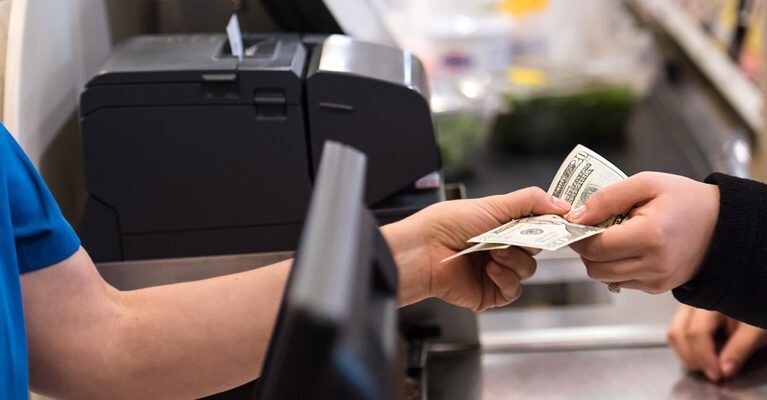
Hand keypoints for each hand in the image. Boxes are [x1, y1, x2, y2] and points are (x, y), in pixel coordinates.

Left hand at [382, 187, 570, 310]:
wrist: (423, 251)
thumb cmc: (447, 224)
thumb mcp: (493, 204)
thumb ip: (530, 201)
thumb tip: (562, 204)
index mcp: (500, 225)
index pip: (536, 225)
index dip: (549, 225)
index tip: (563, 222)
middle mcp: (499, 248)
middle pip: (536, 248)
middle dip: (530, 241)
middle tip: (518, 235)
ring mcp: (495, 271)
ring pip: (527, 269)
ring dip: (514, 260)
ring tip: (494, 252)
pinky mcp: (489, 293)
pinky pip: (513, 290)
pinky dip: (506, 279)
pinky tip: (490, 269)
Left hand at [567, 172, 718, 292]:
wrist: (722, 225)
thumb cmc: (685, 200)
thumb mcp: (647, 183)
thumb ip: (607, 198)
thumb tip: (577, 216)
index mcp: (650, 236)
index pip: (595, 247)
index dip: (578, 235)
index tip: (576, 222)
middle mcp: (653, 264)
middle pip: (595, 267)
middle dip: (585, 248)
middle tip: (591, 229)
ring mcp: (656, 280)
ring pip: (605, 277)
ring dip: (598, 259)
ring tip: (611, 236)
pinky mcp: (657, 288)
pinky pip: (621, 281)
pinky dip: (615, 266)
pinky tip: (626, 247)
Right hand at [667, 305, 766, 381]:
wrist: (754, 299)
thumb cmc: (755, 312)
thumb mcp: (755, 331)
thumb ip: (740, 348)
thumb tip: (724, 370)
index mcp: (710, 303)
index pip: (697, 333)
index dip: (704, 357)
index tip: (717, 375)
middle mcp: (693, 302)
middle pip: (679, 333)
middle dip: (693, 358)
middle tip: (712, 373)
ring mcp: (686, 307)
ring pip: (674, 333)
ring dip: (686, 355)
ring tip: (706, 366)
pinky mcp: (686, 314)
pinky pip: (676, 332)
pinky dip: (686, 348)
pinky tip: (702, 355)